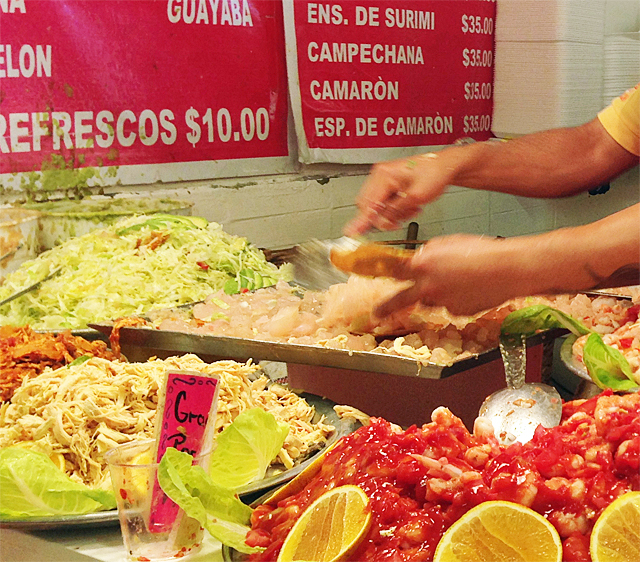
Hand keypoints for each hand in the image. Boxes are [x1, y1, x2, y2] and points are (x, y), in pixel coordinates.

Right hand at [344, 152, 453, 235]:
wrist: (444, 166)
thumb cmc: (434, 175)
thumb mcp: (415, 198)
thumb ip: (393, 211)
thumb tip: (377, 221)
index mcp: (384, 175)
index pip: (368, 203)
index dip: (362, 220)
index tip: (351, 233)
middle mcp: (379, 175)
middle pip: (368, 206)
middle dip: (384, 217)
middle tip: (399, 219)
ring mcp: (382, 179)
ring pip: (376, 206)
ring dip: (391, 213)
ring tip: (409, 209)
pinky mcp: (386, 183)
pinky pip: (383, 202)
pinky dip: (394, 209)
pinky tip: (407, 205)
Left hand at [375, 234, 531, 316]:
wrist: (508, 269)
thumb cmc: (481, 251)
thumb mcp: (447, 243)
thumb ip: (428, 253)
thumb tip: (417, 260)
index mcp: (423, 264)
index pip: (394, 271)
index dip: (384, 273)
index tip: (374, 278)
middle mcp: (428, 286)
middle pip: (400, 300)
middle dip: (386, 307)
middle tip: (377, 314)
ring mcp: (442, 302)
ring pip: (430, 300)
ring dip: (435, 293)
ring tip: (457, 280)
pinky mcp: (457, 312)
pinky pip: (450, 306)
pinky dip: (456, 298)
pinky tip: (471, 287)